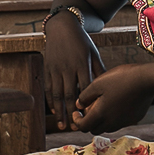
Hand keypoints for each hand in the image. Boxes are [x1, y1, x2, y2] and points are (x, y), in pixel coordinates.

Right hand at [43, 13, 106, 130]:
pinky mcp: (47, 68)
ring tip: (63, 125)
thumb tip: (106, 88)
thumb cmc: (81, 41)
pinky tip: (55, 111)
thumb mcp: (93, 53)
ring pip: (56, 94)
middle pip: (69, 95)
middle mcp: (67, 68)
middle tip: (76, 128)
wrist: (62, 27)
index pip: (84, 89)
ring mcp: (55, 69)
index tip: (90, 118)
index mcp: (81, 64)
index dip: (86, 105)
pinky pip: (48, 88)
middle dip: (72, 113)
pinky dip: (51, 101)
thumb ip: (98, 70)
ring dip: (60, 112)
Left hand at [70, 64, 153, 133]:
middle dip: (87, 122)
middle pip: (94, 129)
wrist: (147, 80)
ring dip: (100, 121)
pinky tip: (115, 104)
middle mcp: (112, 123)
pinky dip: (112, 118)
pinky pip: (118, 123)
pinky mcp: (133, 119)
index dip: (76, 120)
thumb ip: (85, 96)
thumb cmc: (121, 79)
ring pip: (107, 127)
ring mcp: (123, 122)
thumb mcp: (98, 83)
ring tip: (101, 106)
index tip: (76, 111)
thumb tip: (78, 105)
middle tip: (87, 109)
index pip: (83, 127)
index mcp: (100, 114)